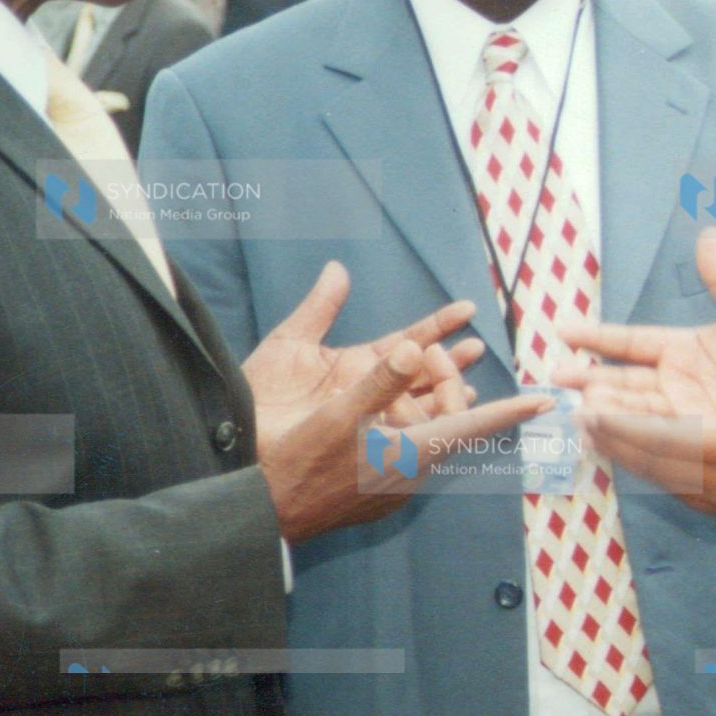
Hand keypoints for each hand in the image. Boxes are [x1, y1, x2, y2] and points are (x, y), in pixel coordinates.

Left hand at [244, 262, 484, 438]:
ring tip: (474, 385)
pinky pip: (410, 438)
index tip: (466, 309)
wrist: (241, 443)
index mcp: (357, 365)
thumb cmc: (261, 395)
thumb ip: (319, 307)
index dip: (438, 324)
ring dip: (449, 394)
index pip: (407, 340)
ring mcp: (371, 421)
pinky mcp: (368, 447)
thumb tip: (337, 268)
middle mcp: (370, 392)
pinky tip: (453, 425)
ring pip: (424, 405)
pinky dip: (433, 430)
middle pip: (424, 374)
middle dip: (451, 361)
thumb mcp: (291, 344)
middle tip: (474, 349)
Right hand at [260, 340, 549, 543]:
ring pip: (431, 436)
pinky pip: (410, 450)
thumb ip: (380, 381)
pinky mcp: (380, 491)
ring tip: (430, 370)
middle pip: (451, 422)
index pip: (475, 426)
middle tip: (428, 350)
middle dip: (450, 381)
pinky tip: (393, 412)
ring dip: (434, 403)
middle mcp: (413, 473)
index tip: (545, 402)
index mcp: (413, 452)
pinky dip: (412, 423)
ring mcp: (397, 486)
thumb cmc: (303, 462)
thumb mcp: (339, 415)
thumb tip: (413, 347)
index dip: (512, 412)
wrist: (272, 514)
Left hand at [554, 230, 715, 533]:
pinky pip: (677, 487)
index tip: (587, 408)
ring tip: (590, 433)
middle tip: (573, 414)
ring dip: (624, 454)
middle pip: (648, 459)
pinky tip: (637, 458)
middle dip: (610, 435)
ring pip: (659, 476)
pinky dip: (650, 470)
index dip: (619, 423)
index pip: (660, 436)